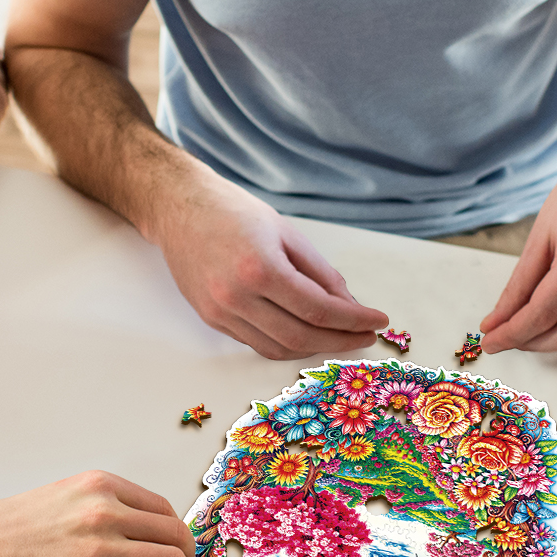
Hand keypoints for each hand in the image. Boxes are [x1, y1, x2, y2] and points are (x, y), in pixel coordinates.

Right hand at [0, 471, 196, 556]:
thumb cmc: (14, 525)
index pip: (161, 508)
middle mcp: (105, 513)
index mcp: (102, 487)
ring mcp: (98, 550)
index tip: (176, 544)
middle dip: (185, 553)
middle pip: (171, 533)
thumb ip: (104, 503)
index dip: (176, 529)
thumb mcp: (66, 494)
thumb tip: (141, 524)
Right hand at [152, 170, 386, 358]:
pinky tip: (306, 333)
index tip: (377, 322)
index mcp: (260, 268)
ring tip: (339, 336)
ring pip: (278, 348)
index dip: (354, 320)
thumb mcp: (287, 233)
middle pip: (301, 337)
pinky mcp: (211, 319)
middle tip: (364, 336)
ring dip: (314, 348)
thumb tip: (349, 305)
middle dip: (340, 341)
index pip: (319, 309)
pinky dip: (286, 344)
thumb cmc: (233, 212)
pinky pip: (256, 343)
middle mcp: (236, 296)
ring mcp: (220, 312)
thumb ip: (320, 273)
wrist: (179, 208)